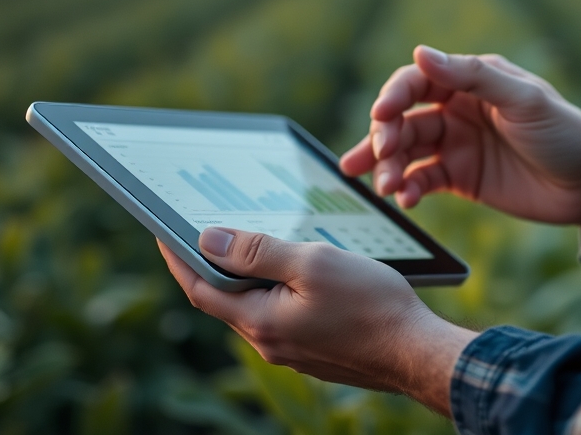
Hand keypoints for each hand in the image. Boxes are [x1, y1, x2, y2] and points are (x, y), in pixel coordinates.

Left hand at [158, 229, 475, 414]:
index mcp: (260, 322)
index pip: (200, 288)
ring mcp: (293, 351)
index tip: (163, 230)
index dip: (178, 257)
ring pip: (255, 308)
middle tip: (204, 228)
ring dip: (247, 278)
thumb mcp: (312, 264)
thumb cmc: (372, 305)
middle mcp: (270, 343)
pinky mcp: (315, 351)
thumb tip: (209, 239)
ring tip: (249, 242)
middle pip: (225, 300)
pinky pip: (281, 317)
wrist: (417, 352)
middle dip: (211, 264)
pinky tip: (293, 272)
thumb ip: (258, 252)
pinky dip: (275, 291)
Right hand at [340, 46, 580, 249]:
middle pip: (404, 117)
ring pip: (406, 151)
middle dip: (385, 136)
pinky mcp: (459, 178)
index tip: (381, 115)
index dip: (394, 95)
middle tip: (382, 157)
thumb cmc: (565, 133)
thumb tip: (421, 53)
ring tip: (385, 187)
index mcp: (472, 80)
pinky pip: (422, 181)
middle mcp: (457, 109)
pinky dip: (408, 189)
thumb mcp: (525, 100)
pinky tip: (405, 200)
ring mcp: (456, 145)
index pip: (417, 80)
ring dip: (389, 167)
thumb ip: (474, 77)